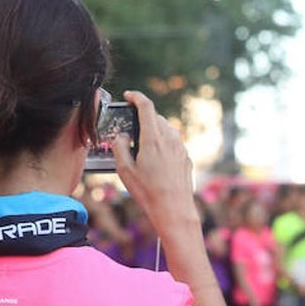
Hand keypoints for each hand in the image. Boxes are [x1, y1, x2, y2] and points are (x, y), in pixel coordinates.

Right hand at [113, 91, 199, 238]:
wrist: (174, 209)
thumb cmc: (148, 192)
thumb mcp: (125, 170)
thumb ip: (119, 147)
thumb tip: (121, 136)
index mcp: (153, 138)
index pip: (146, 106)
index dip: (136, 97)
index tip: (129, 96)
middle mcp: (170, 139)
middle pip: (156, 117)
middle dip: (143, 116)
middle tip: (131, 124)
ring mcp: (180, 148)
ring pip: (167, 129)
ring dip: (154, 129)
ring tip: (142, 142)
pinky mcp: (186, 158)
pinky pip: (174, 142)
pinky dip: (164, 142)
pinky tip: (156, 158)